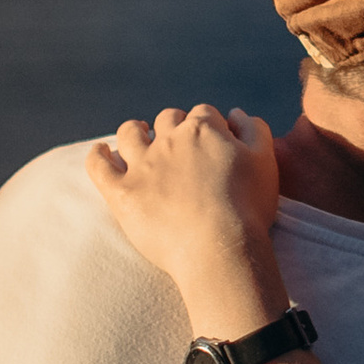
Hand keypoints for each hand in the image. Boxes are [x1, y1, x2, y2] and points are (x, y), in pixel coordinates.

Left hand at [89, 104, 279, 311]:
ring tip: (137, 135)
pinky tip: (100, 152)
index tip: (212, 138)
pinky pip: (99, 166)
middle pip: (167, 119)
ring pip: (129, 134)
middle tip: (177, 142)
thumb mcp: (265, 161)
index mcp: (204, 130)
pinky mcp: (122, 193)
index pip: (203, 114)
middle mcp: (169, 140)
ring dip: (134, 132)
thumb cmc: (249, 208)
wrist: (220, 250)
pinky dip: (97, 156)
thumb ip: (253, 129)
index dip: (208, 124)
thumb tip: (234, 113)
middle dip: (173, 125)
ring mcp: (142, 166)